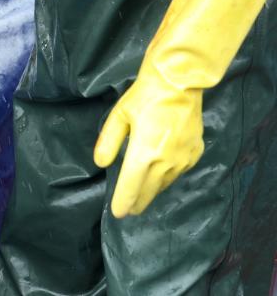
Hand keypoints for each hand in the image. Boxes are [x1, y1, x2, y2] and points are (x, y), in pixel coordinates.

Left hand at [94, 64, 203, 217]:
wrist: (180, 81)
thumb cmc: (145, 96)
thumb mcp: (119, 115)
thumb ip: (109, 142)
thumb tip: (100, 164)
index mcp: (145, 153)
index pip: (131, 186)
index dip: (123, 201)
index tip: (118, 213)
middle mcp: (166, 161)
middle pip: (149, 190)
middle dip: (138, 201)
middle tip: (129, 210)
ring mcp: (183, 158)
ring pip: (165, 183)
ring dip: (153, 190)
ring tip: (143, 194)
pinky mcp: (195, 152)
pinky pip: (179, 172)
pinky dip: (167, 177)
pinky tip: (162, 175)